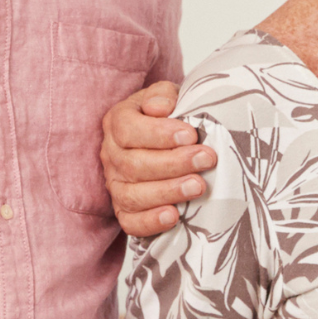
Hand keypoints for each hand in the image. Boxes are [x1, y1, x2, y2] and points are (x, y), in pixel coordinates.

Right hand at [101, 82, 217, 237]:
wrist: (168, 139)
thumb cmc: (171, 117)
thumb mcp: (168, 97)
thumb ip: (163, 96)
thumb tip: (160, 108)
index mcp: (117, 122)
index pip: (128, 130)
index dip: (158, 134)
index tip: (190, 135)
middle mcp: (111, 155)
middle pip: (133, 165)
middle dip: (173, 163)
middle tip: (206, 159)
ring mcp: (115, 185)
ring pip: (131, 195)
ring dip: (167, 192)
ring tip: (199, 186)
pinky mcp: (124, 210)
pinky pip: (130, 222)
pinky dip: (150, 221)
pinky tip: (173, 216)